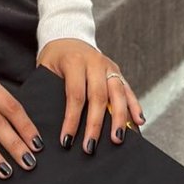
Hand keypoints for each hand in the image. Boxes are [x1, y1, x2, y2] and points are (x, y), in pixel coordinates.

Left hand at [37, 38, 144, 154]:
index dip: (72, 119)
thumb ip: (50, 90)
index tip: (67, 140)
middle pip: (99, 96)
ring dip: (119, 118)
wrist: (67, 36)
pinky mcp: (117, 71)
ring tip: (117, 139)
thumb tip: (48, 124)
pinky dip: (134, 106)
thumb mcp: (46, 69)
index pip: (75, 94)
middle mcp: (95, 62)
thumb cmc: (54, 58)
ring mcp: (108, 65)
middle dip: (95, 124)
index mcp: (74, 61)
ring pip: (118, 93)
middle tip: (91, 146)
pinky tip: (138, 121)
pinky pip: (128, 90)